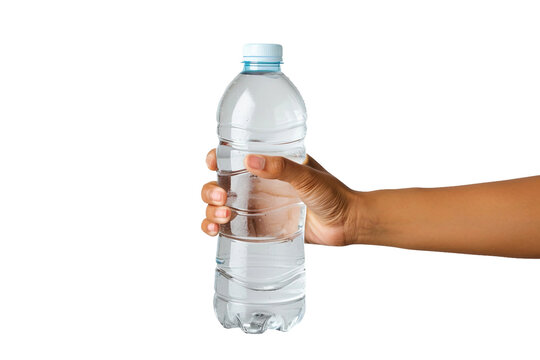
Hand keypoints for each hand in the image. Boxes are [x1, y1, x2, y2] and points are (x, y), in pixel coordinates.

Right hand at [201, 149, 365, 245]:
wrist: (347, 223)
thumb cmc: (333, 193)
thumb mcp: (308, 175)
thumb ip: (282, 168)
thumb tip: (250, 160)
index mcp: (267, 166)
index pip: (234, 157)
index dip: (217, 158)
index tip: (213, 162)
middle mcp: (258, 185)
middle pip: (219, 184)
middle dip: (210, 191)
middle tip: (222, 198)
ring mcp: (257, 208)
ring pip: (220, 207)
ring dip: (210, 210)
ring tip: (222, 217)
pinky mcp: (261, 229)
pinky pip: (231, 228)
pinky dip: (216, 228)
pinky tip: (215, 231)